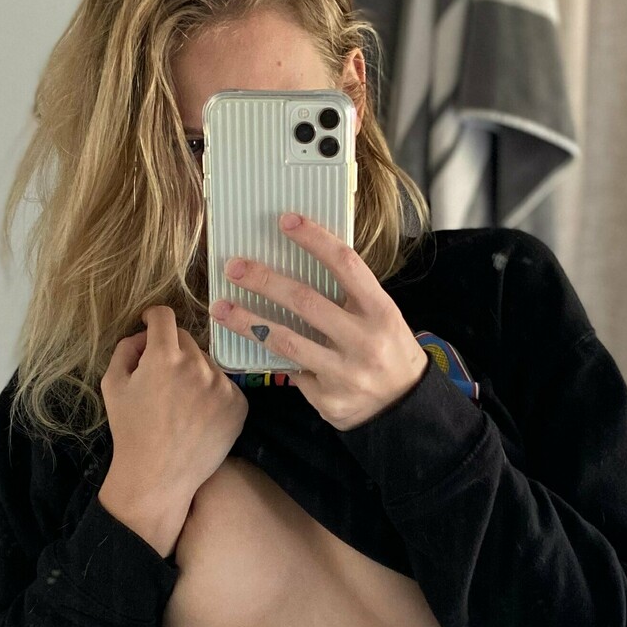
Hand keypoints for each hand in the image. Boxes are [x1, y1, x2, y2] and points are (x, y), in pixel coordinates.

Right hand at [100, 307, 247, 543]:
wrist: (158, 477)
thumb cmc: (130, 431)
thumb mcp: (112, 384)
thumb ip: (126, 348)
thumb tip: (144, 335)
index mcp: (164, 357)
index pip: (164, 316)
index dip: (153, 317)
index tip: (150, 324)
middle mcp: (198, 366)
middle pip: (186, 339)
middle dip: (171, 350)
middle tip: (159, 376)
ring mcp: (222, 385)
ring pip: (206, 363)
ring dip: (193, 372)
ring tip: (179, 403)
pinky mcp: (239, 404)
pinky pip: (224, 385)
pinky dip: (211, 392)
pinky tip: (198, 414)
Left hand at [210, 212, 427, 432]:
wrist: (406, 405)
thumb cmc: (387, 348)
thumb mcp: (381, 316)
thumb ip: (349, 296)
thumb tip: (300, 262)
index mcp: (381, 310)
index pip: (346, 265)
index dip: (315, 240)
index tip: (286, 221)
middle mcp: (364, 340)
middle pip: (305, 301)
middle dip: (264, 281)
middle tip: (233, 267)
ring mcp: (345, 373)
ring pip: (286, 341)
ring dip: (247, 322)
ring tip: (220, 307)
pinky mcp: (328, 399)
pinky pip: (292, 372)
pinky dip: (278, 359)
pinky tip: (261, 349)